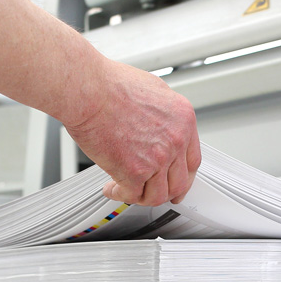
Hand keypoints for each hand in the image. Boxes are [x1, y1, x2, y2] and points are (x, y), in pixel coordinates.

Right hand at [64, 62, 200, 205]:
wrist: (88, 89)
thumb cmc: (110, 84)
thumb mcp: (153, 89)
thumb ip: (163, 113)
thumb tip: (159, 125)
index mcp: (183, 120)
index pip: (192, 160)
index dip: (183, 175)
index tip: (175, 181)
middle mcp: (175, 140)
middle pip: (179, 182)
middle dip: (165, 192)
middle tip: (152, 193)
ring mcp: (157, 158)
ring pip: (158, 195)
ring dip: (141, 196)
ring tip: (126, 189)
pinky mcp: (134, 171)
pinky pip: (132, 195)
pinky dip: (119, 195)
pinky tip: (111, 188)